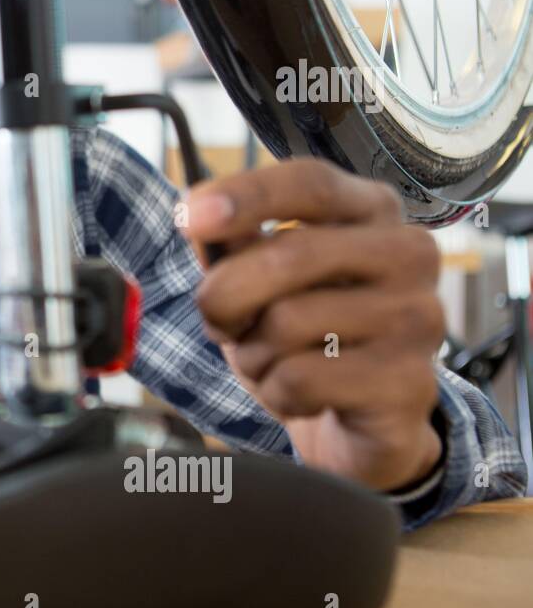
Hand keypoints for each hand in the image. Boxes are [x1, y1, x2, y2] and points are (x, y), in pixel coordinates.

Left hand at [183, 158, 443, 492]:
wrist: (350, 424)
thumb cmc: (302, 337)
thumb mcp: (256, 280)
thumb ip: (230, 241)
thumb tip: (196, 208)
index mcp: (372, 211)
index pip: (311, 183)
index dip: (247, 196)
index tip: (188, 216)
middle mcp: (409, 254)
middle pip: (288, 253)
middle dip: (225, 295)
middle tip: (220, 323)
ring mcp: (420, 318)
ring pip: (288, 322)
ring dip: (254, 354)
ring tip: (276, 363)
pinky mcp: (411, 383)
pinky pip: (302, 379)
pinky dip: (278, 393)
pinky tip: (304, 397)